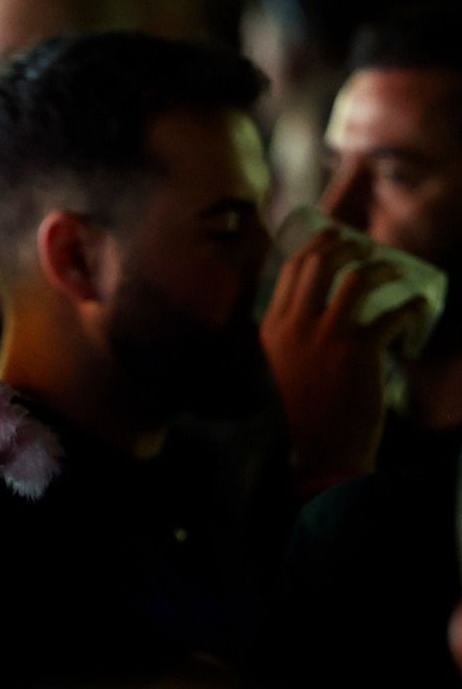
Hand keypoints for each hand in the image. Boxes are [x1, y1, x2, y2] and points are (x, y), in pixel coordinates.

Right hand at [261, 227, 428, 492]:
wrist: (320, 451)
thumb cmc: (302, 411)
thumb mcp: (280, 364)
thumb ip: (289, 333)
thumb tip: (314, 303)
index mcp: (272, 327)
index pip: (289, 268)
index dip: (315, 244)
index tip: (334, 238)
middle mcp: (294, 326)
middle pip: (319, 262)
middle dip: (347, 246)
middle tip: (367, 250)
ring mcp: (326, 337)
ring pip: (356, 278)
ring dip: (382, 268)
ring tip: (395, 271)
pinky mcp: (359, 352)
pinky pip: (392, 314)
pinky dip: (410, 306)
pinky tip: (417, 307)